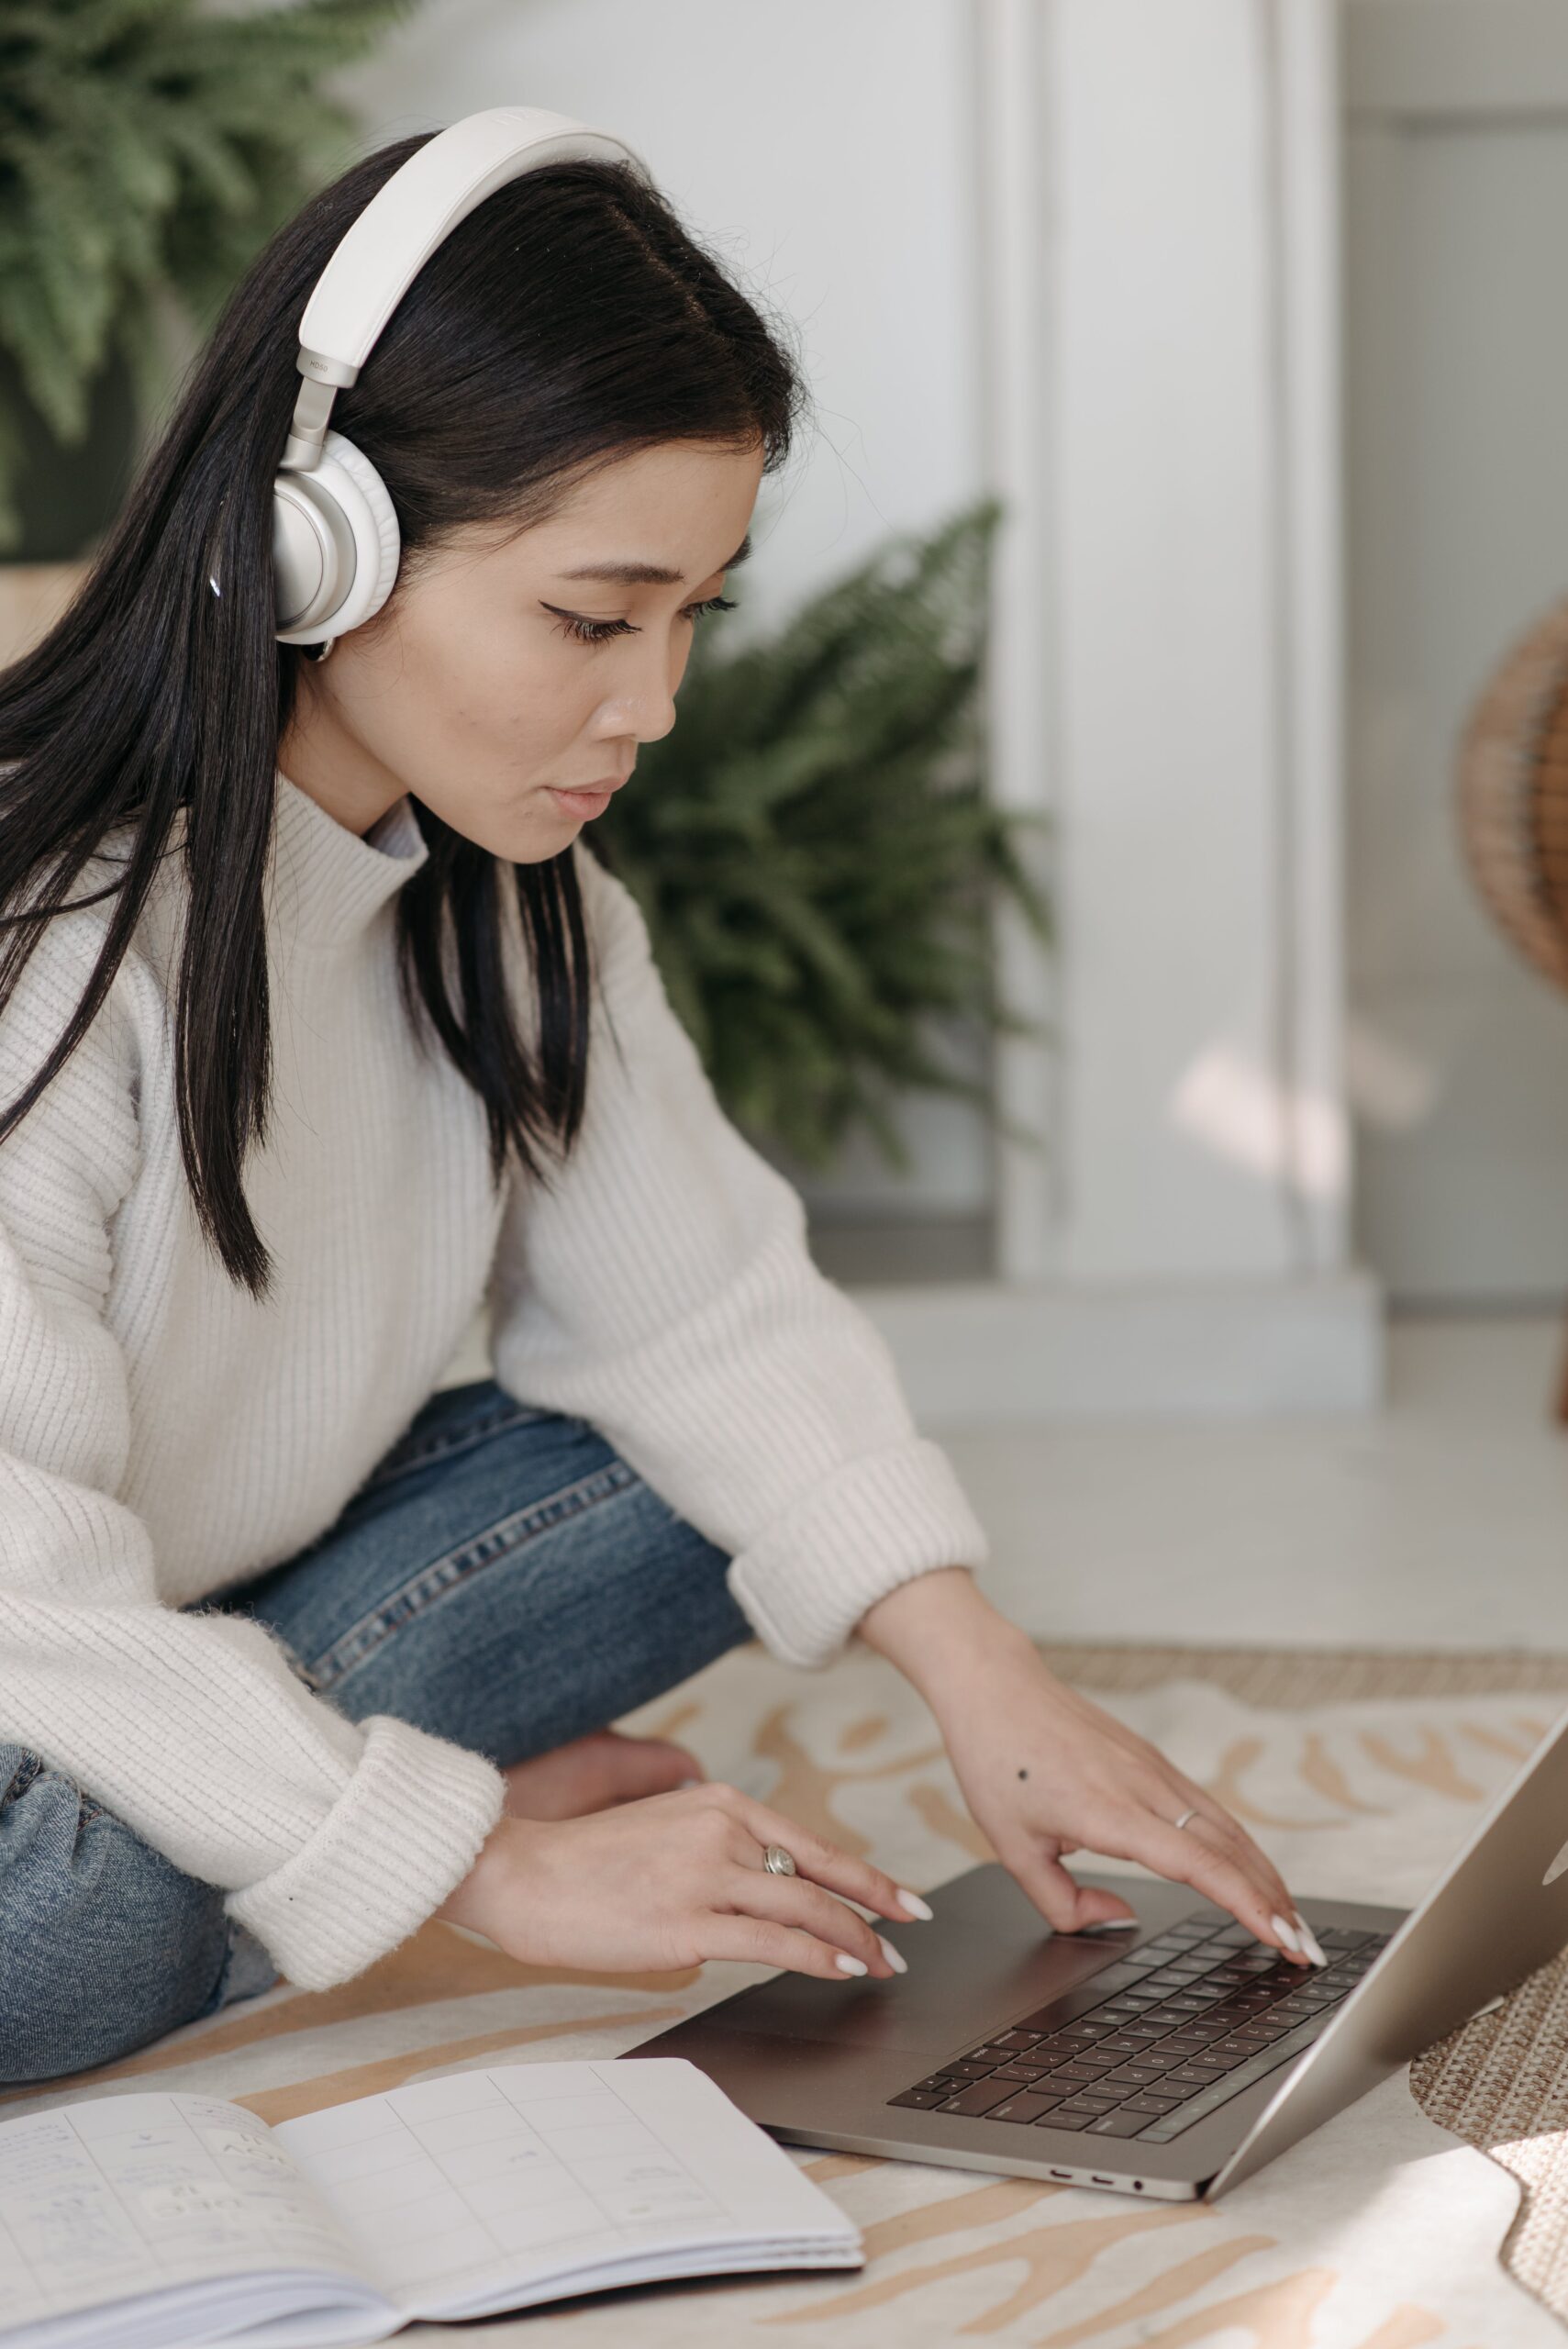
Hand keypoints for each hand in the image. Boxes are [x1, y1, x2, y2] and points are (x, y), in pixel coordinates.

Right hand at [436, 1779, 922, 1980]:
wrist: (521, 1874)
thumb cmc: (584, 1864)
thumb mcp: (664, 1832)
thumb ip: (716, 1851)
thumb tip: (759, 1892)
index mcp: (719, 1803)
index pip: (812, 1844)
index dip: (865, 1876)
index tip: (901, 1900)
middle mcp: (720, 1830)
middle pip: (820, 1876)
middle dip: (874, 1911)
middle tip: (905, 1938)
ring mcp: (705, 1875)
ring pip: (805, 1908)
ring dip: (853, 1940)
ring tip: (878, 1965)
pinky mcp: (687, 1922)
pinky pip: (771, 1941)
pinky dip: (815, 1956)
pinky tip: (838, 1970)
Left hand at [859, 1570, 1324, 1966]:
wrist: (996, 1685)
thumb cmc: (997, 1762)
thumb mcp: (1012, 1849)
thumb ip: (1062, 1904)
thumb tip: (1120, 1920)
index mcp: (1109, 1812)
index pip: (1198, 1864)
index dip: (1246, 1904)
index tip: (1281, 1938)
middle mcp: (1143, 1787)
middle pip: (1229, 1848)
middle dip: (1273, 1901)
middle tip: (1304, 1948)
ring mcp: (1153, 1769)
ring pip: (1226, 1827)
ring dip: (1263, 1873)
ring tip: (1289, 1918)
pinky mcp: (1152, 1760)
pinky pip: (1208, 1808)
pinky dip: (1240, 1845)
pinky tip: (1251, 1869)